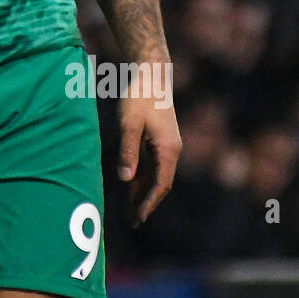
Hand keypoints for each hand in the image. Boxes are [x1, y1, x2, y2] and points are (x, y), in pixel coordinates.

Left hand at [117, 92, 181, 227]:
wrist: (152, 74)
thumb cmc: (139, 96)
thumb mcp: (129, 124)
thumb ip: (128, 152)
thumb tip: (126, 180)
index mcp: (168, 149)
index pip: (160, 184)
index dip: (148, 203)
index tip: (137, 219)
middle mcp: (172, 150)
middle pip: (161, 184)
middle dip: (146, 203)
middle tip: (131, 223)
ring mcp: (168, 146)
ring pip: (157, 176)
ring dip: (144, 193)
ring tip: (129, 210)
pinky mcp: (161, 140)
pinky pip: (153, 166)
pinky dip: (143, 178)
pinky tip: (131, 187)